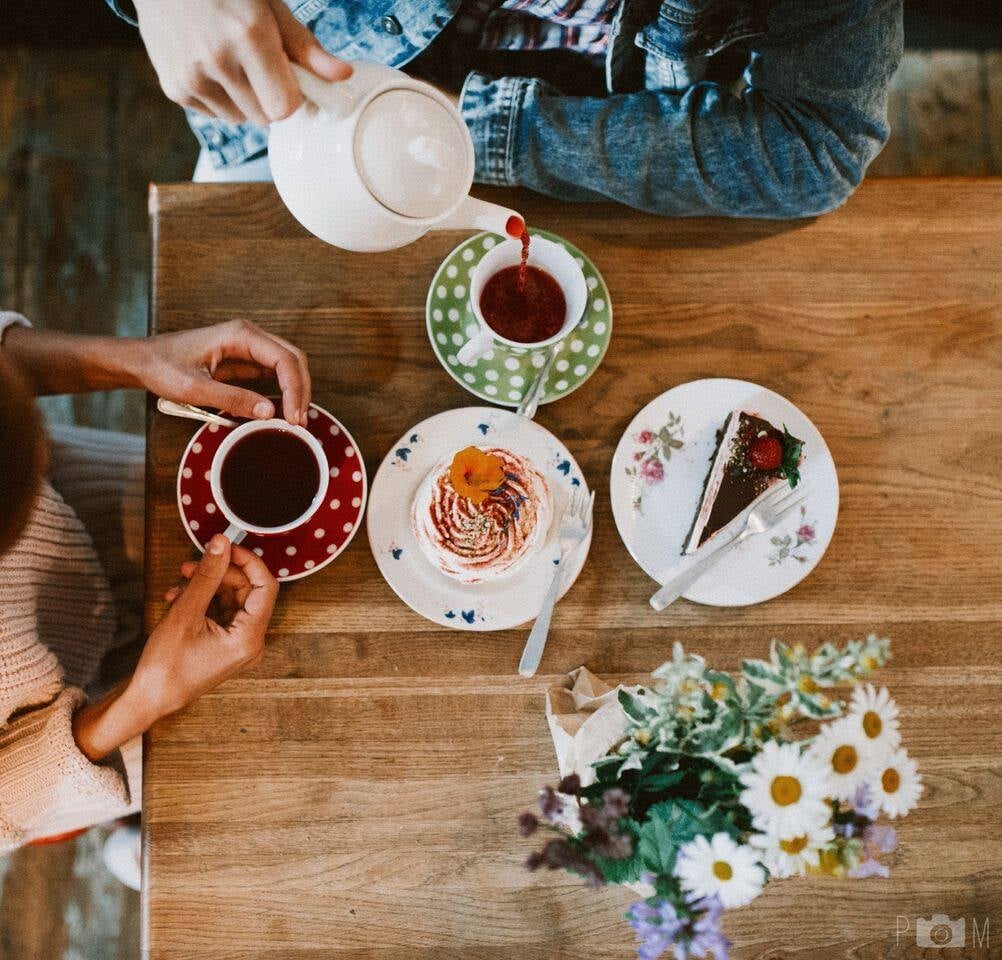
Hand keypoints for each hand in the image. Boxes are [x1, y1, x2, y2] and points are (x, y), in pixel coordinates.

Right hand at [72, 536, 276, 760]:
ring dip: (205, 587)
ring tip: (176, 588)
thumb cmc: (166, 666)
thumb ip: (207, 575)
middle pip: (246, 591)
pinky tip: (177, 599)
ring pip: (230, 599)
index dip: (247, 561)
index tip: (226, 546)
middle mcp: (251, 642)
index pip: (265, 586)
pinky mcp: (227, 643)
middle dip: (217, 574)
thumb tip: (221, 543)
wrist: (149, 699)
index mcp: (249, 638)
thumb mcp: (185, 613)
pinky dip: (202, 601)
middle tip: (188, 566)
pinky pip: (222, 611)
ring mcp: (239, 643)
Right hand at [133, 0, 351, 124]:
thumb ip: (304, 46)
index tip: (288, 78)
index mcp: (248, 36)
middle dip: (268, 96)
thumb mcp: (269, 6)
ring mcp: (191, 76)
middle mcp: (217, 60)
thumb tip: (341, 74)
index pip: (285, 107)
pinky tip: (209, 65)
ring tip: (230, 61)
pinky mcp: (174, 88)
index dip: (291, 96)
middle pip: (264, 117)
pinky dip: (219, 98)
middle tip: (256, 63)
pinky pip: (214, 115)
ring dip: (243, 100)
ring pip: (240, 119)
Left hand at [140, 318, 310, 423]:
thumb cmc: (162, 367)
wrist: (142, 360)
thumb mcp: (195, 388)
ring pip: (287, 364)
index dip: (295, 389)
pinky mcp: (244, 359)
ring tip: (294, 418)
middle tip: (299, 422)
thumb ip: (233, 399)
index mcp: (240, 335)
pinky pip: (274, 372)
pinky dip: (283, 391)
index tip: (293, 418)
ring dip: (295, 390)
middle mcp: (248, 335)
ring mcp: (248, 346)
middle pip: (293, 358)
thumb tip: (270, 412)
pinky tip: (281, 410)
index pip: (284, 359)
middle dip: (301, 390)